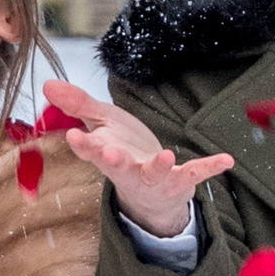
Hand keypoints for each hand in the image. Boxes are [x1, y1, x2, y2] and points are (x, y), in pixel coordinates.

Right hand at [64, 93, 235, 239]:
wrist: (150, 193)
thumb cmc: (122, 149)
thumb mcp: (100, 123)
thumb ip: (77, 104)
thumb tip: (48, 83)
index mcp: (106, 154)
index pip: (90, 150)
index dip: (82, 145)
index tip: (73, 138)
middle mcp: (128, 170)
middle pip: (118, 167)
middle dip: (114, 160)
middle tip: (109, 154)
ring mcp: (154, 178)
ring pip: (154, 173)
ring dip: (159, 166)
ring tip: (166, 156)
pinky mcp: (180, 180)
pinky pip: (195, 173)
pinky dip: (210, 167)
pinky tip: (226, 161)